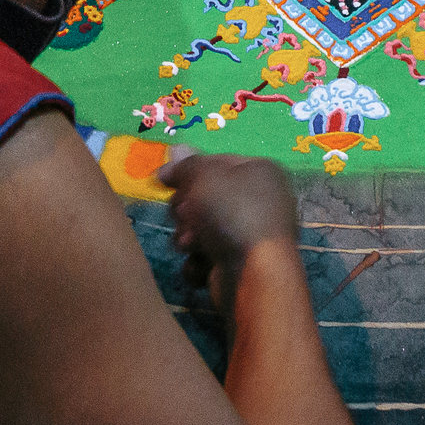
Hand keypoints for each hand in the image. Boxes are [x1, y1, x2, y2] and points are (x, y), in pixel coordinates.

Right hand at [165, 152, 300, 320]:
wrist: (253, 274)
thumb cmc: (231, 213)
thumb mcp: (204, 177)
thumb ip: (186, 165)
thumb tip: (175, 150)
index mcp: (260, 171)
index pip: (216, 163)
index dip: (188, 172)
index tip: (163, 182)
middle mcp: (260, 200)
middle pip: (207, 197)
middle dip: (186, 210)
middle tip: (183, 216)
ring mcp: (252, 235)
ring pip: (203, 229)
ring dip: (188, 238)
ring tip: (190, 245)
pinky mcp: (242, 264)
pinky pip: (209, 256)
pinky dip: (199, 262)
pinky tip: (201, 266)